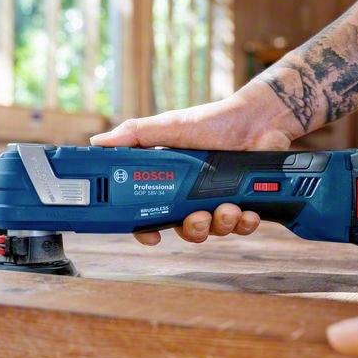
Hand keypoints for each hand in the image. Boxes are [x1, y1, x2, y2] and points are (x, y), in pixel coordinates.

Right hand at [90, 82, 298, 244]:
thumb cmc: (214, 121)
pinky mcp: (244, 203)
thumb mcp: (170, 126)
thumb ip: (136, 135)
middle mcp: (193, 194)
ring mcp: (219, 200)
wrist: (259, 120)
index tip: (151, 237)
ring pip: (214, 231)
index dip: (147, 228)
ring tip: (228, 208)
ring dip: (220, 225)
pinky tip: (247, 211)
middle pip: (185, 229)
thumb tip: (98, 143)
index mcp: (172, 180)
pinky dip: (244, 223)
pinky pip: (241, 226)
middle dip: (192, 229)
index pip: (151, 212)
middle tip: (199, 217)